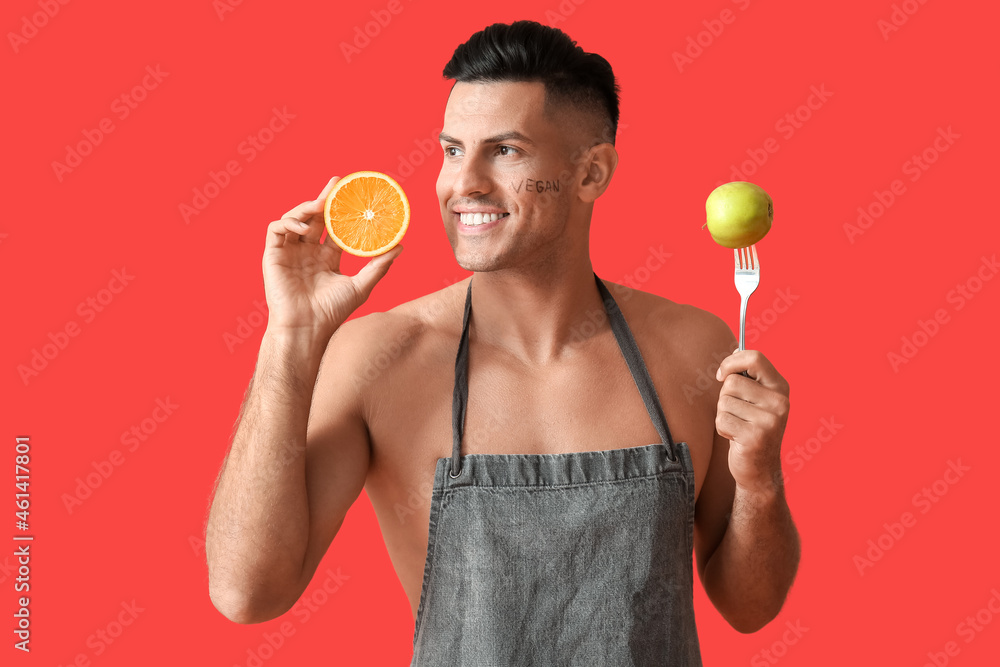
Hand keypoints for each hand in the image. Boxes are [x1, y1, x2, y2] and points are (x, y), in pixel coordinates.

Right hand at [261, 176, 403, 333]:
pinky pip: (277, 229)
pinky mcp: (273, 255)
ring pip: (296, 218)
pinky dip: (289, 221)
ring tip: (322, 203)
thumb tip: (401, 245)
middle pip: (316, 217)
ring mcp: (290, 252)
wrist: (307, 329)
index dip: (343, 211)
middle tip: (337, 183)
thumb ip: (379, 265)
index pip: (335, 227)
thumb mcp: (361, 285)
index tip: (354, 194)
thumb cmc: (332, 312)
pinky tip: (304, 226)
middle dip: (325, 198)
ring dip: (307, 207)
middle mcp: (308, 252)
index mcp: (326, 258)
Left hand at [714, 348, 789, 494]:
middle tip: (738, 414)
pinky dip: (722, 429)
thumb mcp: (756, 399)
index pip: (755, 357)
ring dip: (724, 415)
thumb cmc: (751, 428)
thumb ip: (747, 377)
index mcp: (780, 387)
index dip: (731, 362)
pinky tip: (735, 438)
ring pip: (724, 401)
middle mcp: (780, 402)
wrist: (760, 469)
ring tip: (738, 426)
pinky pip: (722, 419)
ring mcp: (770, 420)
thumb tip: (735, 350)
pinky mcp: (755, 436)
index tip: (722, 375)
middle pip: (732, 382)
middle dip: (725, 397)